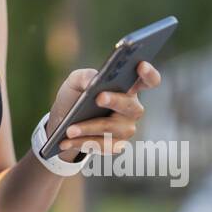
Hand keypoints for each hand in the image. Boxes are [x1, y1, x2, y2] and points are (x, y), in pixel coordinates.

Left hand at [45, 61, 160, 161]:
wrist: (63, 121)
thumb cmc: (76, 96)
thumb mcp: (75, 81)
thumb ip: (84, 76)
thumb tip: (92, 81)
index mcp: (127, 88)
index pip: (148, 80)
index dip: (149, 73)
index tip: (141, 65)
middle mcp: (132, 109)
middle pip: (131, 106)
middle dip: (115, 101)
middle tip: (99, 97)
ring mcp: (126, 129)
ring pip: (112, 128)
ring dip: (89, 128)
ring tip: (69, 130)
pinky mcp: (116, 146)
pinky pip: (102, 145)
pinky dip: (82, 142)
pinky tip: (66, 141)